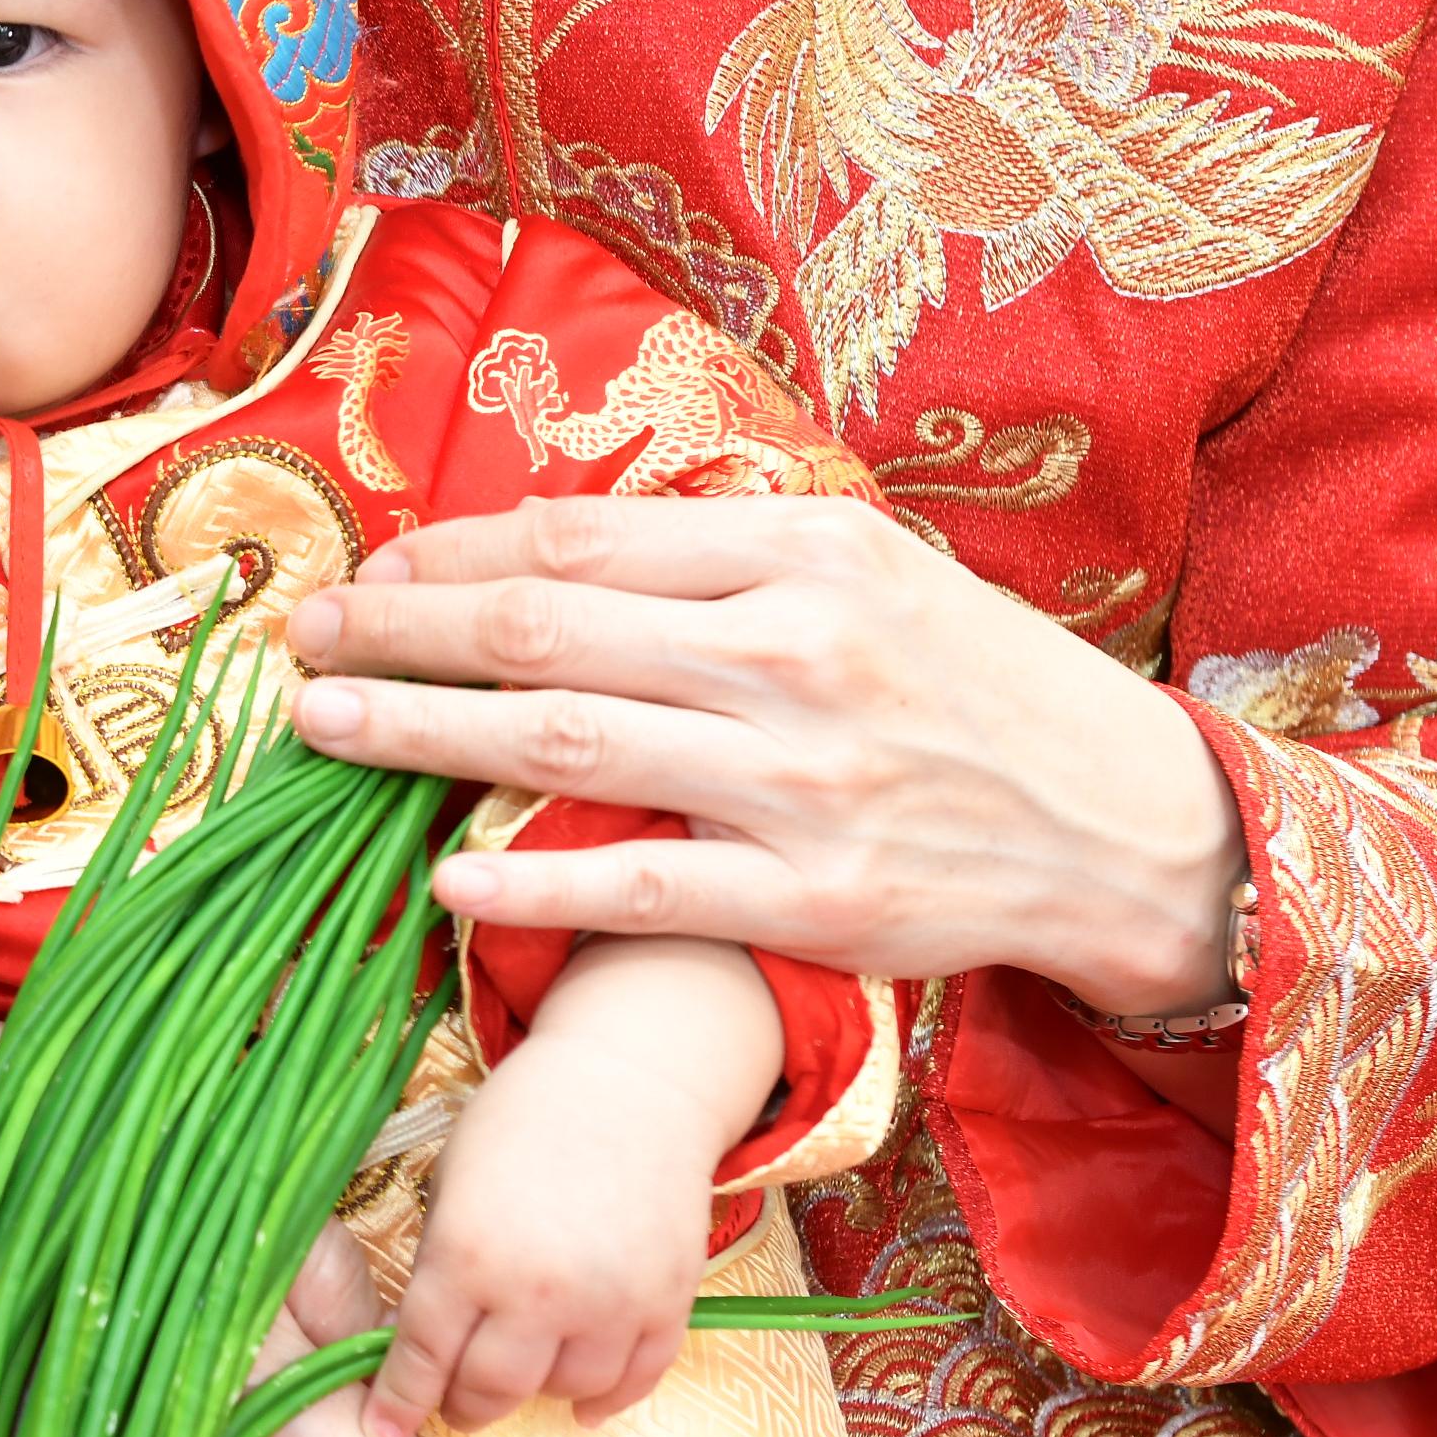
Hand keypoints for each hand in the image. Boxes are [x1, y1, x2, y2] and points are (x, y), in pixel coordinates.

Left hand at [289, 499, 1246, 1016]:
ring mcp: (802, 781)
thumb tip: (554, 539)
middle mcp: (796, 652)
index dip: (450, 554)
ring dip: (419, 736)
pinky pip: (637, 887)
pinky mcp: (814, 899)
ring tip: (322, 728)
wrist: (1131, 825)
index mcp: (805, 551)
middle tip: (306, 639)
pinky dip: (529, 883)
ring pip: (562, 747)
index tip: (372, 574)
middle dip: (400, 632)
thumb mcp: (871, 573)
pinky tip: (442, 879)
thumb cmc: (974, 688)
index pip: (578, 537)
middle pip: (543, 628)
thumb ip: (723, 554)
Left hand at [360, 936, 765, 1436]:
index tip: (384, 1432)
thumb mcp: (452, 1178)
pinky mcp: (667, 1303)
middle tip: (453, 1401)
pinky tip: (580, 1398)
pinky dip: (604, 1399)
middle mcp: (537, 1291)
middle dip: (462, 1405)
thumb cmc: (523, 1118)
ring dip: (533, 1391)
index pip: (422, 1355)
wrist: (630, 1082)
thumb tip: (422, 1334)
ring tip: (520, 1371)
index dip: (399, 1402)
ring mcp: (609, 1303)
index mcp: (467, 1254)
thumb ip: (441, 1260)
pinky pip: (633, 1382)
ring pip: (561, 1392)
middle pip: (490, 1390)